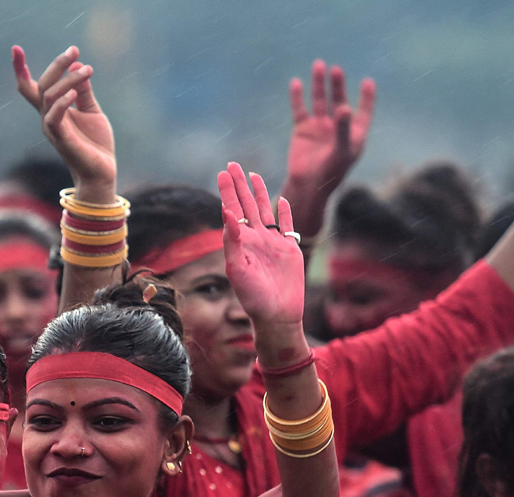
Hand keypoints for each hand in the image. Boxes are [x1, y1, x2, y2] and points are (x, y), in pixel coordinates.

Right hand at [13, 45, 116, 196]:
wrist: (102, 172)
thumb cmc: (96, 145)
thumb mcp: (92, 111)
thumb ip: (84, 91)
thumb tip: (79, 66)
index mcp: (53, 111)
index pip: (30, 88)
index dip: (20, 70)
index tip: (16, 49)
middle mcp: (48, 118)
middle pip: (42, 85)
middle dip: (57, 65)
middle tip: (74, 50)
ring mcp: (53, 129)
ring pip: (49, 96)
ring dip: (69, 79)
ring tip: (88, 70)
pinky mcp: (61, 139)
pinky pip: (54, 117)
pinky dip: (62, 102)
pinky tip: (75, 93)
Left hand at [217, 162, 304, 327]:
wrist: (276, 315)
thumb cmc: (253, 297)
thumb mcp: (237, 268)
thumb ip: (232, 240)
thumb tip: (227, 212)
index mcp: (241, 243)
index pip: (232, 210)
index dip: (228, 191)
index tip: (223, 173)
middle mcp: (255, 240)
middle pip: (246, 205)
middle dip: (239, 185)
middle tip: (232, 165)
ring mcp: (273, 244)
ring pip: (265, 211)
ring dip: (259, 193)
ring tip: (253, 175)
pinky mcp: (290, 250)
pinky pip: (288, 226)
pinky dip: (285, 212)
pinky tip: (282, 199)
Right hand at [285, 60, 375, 191]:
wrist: (307, 185)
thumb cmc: (331, 172)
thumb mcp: (341, 151)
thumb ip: (344, 129)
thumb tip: (344, 106)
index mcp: (353, 133)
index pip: (363, 111)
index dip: (366, 98)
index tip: (368, 82)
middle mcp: (337, 127)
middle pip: (339, 100)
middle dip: (338, 85)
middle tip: (336, 70)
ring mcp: (319, 127)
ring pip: (319, 100)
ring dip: (319, 84)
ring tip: (319, 65)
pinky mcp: (302, 129)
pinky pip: (300, 109)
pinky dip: (297, 96)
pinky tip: (296, 83)